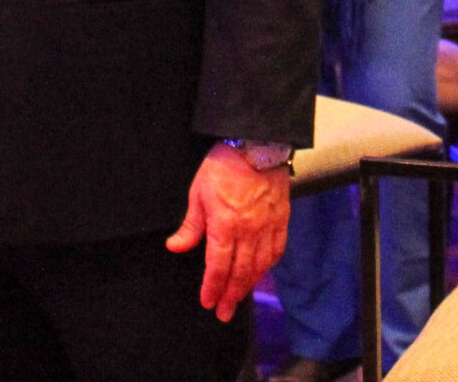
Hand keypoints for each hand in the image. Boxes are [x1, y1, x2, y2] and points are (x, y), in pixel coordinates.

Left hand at [165, 142, 290, 319]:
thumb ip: (190, 225)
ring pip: (260, 265)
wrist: (257, 143)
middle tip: (224, 313)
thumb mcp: (198, 192)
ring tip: (240, 297)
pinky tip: (262, 272)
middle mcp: (248, 231)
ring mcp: (268, 226)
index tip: (208, 302)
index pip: (218, 266)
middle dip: (231, 295)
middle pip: (240, 272)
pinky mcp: (282, 218)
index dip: (213, 287)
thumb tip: (175, 246)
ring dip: (249, 285)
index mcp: (225, 225)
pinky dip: (269, 265)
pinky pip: (277, 249)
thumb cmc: (224, 165)